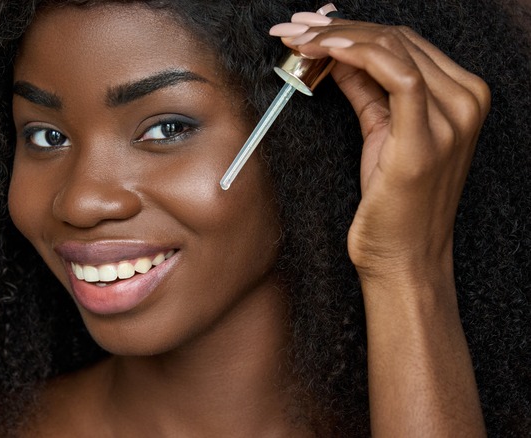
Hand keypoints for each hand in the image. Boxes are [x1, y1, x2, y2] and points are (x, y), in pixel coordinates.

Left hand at [273, 16, 490, 283]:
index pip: (403, 42)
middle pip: (396, 38)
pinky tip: (324, 51)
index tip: (309, 28)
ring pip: (392, 48)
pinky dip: (357, 54)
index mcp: (460, 96)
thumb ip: (366, 90)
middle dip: (336, 28)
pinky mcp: (427, 137)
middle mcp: (465, 100)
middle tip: (292, 28)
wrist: (405, 259)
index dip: (351, 28)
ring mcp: (453, 117)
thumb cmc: (393, 205)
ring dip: (336, 37)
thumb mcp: (380, 134)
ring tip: (297, 39)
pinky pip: (396, 74)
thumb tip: (335, 57)